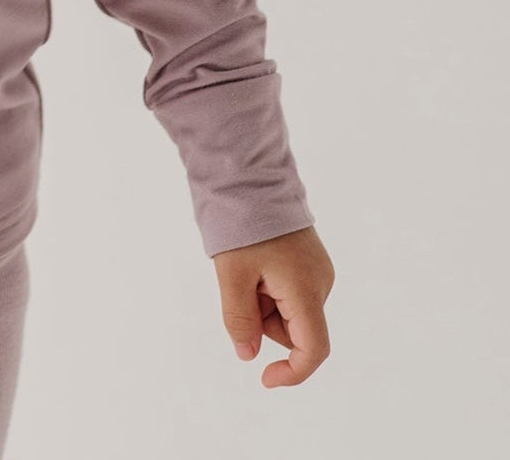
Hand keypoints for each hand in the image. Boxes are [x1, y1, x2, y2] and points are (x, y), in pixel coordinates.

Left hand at [214, 225, 333, 386]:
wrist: (248, 174)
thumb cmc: (240, 222)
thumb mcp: (231, 274)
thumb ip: (239, 318)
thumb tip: (247, 354)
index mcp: (306, 289)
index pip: (313, 349)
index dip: (293, 373)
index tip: (265, 379)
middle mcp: (321, 282)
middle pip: (295, 329)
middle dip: (264, 320)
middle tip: (240, 285)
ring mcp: (317, 269)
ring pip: (289, 311)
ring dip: (264, 302)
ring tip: (246, 266)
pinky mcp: (309, 259)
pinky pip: (290, 291)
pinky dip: (269, 288)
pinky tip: (254, 262)